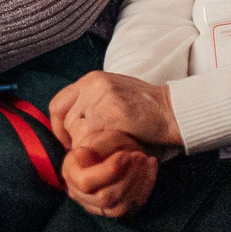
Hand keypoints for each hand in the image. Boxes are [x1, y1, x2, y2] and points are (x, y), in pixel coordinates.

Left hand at [49, 71, 182, 153]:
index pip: (58, 104)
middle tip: (87, 152)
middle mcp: (92, 85)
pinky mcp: (109, 114)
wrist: (172, 111)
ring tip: (105, 150)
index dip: (59, 127)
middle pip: (65, 120)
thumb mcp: (114, 98)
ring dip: (87, 147)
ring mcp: (100, 98)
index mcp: (91, 80)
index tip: (70, 141)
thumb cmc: (146, 111)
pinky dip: (97, 152)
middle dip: (73, 140)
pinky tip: (112, 151)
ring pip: (76, 132)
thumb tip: (71, 132)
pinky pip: (89, 141)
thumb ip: (92, 107)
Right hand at [62, 137, 159, 218]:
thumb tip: (80, 154)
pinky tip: (151, 165)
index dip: (107, 171)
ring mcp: (98, 206)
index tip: (125, 154)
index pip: (86, 182)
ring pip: (121, 206)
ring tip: (146, 159)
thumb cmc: (105, 139)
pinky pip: (134, 206)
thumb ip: (92, 146)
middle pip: (105, 198)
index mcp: (71, 173)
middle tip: (140, 155)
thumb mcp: (99, 136)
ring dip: (138, 182)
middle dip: (127, 177)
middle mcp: (81, 194)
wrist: (115, 146)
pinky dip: (146, 185)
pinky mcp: (117, 209)